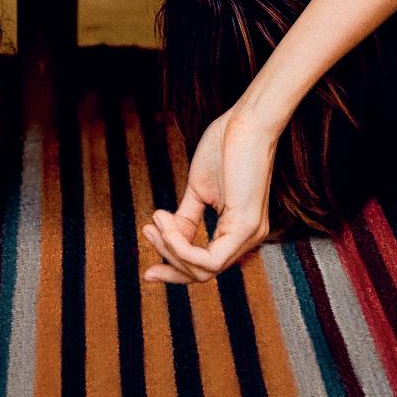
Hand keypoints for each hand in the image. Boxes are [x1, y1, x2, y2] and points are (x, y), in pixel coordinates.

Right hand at [141, 105, 278, 283]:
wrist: (245, 121)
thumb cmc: (225, 147)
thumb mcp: (199, 189)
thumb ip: (186, 218)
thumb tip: (166, 239)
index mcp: (238, 231)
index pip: (205, 266)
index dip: (174, 269)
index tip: (148, 270)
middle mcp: (248, 239)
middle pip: (203, 274)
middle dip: (168, 261)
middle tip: (146, 231)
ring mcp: (250, 235)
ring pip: (204, 271)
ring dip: (171, 248)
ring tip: (156, 220)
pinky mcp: (246, 226)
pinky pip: (209, 259)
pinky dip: (181, 246)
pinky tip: (166, 223)